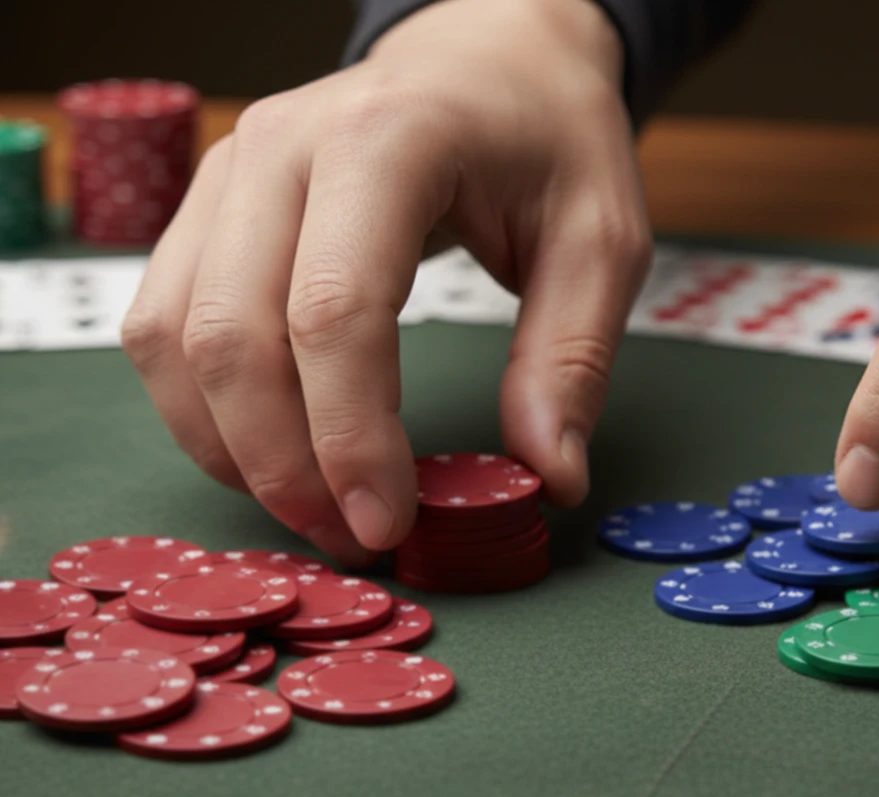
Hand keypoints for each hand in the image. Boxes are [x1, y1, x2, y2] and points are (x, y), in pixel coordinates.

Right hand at [120, 0, 651, 565]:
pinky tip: (264, 450)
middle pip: (235, 336)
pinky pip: (162, 322)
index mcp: (389, 140)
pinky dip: (201, 406)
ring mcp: (229, 172)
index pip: (336, 310)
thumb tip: (549, 478)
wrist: (487, 57)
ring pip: (175, 337)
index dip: (351, 438)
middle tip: (351, 539)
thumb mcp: (599, 239)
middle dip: (284, 465)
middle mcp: (281, 149)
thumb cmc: (547, 137)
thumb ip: (570, 359)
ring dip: (230, 447)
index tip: (387, 523)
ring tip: (310, 508)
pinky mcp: (208, 206)